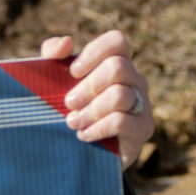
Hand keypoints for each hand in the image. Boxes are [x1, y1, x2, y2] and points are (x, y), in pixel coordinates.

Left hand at [42, 30, 154, 171]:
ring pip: (120, 95)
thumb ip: (53, 55)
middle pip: (118, 67)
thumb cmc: (69, 109)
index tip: (73, 72)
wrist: (82, 152)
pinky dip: (98, 128)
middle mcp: (135, 80)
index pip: (117, 41)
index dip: (94, 52)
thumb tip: (67, 43)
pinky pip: (122, 121)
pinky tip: (83, 135)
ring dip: (91, 110)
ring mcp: (142, 104)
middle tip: (68, 103)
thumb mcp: (54, 80)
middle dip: (88, 86)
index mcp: (118, 63)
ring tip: (72, 122)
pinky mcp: (143, 129)